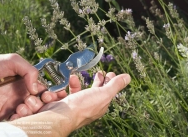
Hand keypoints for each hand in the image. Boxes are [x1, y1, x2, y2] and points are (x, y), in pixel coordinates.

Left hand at [0, 54, 78, 120]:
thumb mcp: (13, 61)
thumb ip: (29, 71)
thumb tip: (36, 89)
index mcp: (27, 82)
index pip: (44, 90)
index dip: (51, 93)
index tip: (51, 94)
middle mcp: (23, 95)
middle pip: (40, 104)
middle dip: (40, 104)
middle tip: (30, 99)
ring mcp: (14, 105)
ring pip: (31, 114)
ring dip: (30, 112)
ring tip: (21, 106)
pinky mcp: (4, 115)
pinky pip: (17, 121)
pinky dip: (20, 120)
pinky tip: (16, 114)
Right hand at [9, 72, 130, 136]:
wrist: (59, 116)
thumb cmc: (83, 107)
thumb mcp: (103, 94)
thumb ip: (115, 85)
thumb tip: (128, 77)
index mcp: (100, 105)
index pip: (108, 92)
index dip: (109, 82)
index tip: (110, 73)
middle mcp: (88, 106)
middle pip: (95, 91)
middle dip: (97, 81)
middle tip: (99, 72)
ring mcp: (75, 105)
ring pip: (78, 91)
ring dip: (76, 82)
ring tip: (74, 77)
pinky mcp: (63, 103)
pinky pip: (65, 92)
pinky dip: (64, 87)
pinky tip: (66, 83)